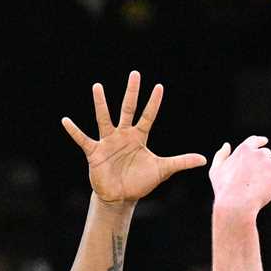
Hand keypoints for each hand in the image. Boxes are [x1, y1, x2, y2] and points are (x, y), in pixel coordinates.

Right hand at [61, 71, 205, 204]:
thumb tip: (204, 160)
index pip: (148, 116)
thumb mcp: (162, 170)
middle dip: (132, 92)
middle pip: (128, 109)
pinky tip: (66, 120)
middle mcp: (123, 135)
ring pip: (104, 118)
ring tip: (98, 86)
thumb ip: (181, 162)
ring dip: (101, 103)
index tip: (159, 86)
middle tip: (135, 73)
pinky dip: (74, 131)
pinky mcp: (95, 152)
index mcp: (139, 137)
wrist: (121, 196)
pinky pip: (83, 139)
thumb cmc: (140, 181)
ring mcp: (108, 142)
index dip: (154, 103)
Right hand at [208, 135, 270, 215]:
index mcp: (244, 149)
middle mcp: (259, 154)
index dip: (260, 143)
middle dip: (265, 164)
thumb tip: (226, 144)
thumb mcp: (216, 171)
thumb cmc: (224, 189)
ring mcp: (270, 165)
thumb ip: (221, 156)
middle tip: (256, 181)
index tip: (264, 142)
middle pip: (268, 154)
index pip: (255, 142)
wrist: (235, 204)